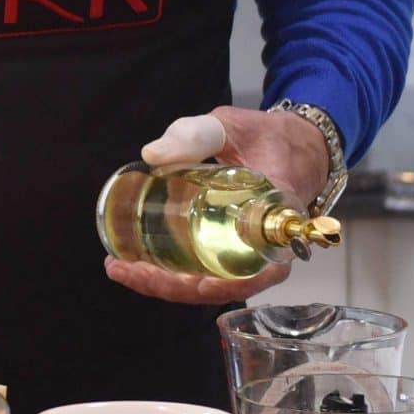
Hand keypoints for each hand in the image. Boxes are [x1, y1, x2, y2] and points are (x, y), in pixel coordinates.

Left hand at [103, 104, 330, 305]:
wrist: (292, 143)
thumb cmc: (268, 137)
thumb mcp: (233, 127)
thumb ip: (195, 134)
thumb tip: (151, 155)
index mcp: (280, 222)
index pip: (262, 270)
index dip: (231, 284)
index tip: (200, 285)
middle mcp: (267, 247)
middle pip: (223, 284)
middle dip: (174, 286)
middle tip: (128, 270)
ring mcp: (247, 251)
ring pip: (209, 282)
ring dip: (165, 285)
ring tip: (121, 270)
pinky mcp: (230, 246)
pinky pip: (204, 269)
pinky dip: (170, 273)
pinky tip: (134, 264)